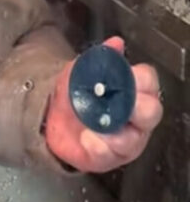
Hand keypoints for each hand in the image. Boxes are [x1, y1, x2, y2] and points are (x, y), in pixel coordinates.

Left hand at [44, 37, 162, 173]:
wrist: (49, 118)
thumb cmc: (74, 94)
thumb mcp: (82, 70)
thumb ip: (99, 58)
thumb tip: (115, 44)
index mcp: (134, 91)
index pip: (149, 82)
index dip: (141, 80)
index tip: (126, 78)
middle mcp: (136, 118)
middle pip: (151, 112)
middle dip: (138, 108)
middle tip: (120, 103)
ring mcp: (125, 140)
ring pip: (133, 139)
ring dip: (115, 132)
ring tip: (96, 125)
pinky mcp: (108, 158)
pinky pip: (109, 155)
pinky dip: (98, 146)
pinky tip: (87, 138)